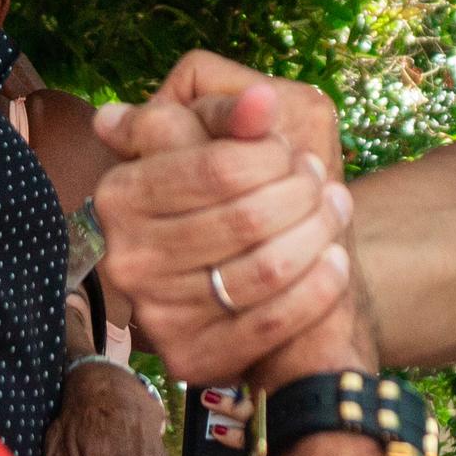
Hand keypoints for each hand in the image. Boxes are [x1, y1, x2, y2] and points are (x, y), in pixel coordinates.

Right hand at [93, 83, 357, 385]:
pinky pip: (270, 321)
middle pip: (245, 219)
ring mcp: (155, 312)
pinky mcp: (190, 356)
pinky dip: (316, 287)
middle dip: (300, 193)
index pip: (216, 166)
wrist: (242, 285)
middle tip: (321, 181)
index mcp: (121, 192)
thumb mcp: (223, 141)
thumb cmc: (232, 196)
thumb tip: (261, 99)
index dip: (271, 155)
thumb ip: (233, 113)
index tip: (293, 150)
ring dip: (317, 233)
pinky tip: (334, 261)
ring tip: (335, 210)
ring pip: (264, 269)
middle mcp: (126, 255)